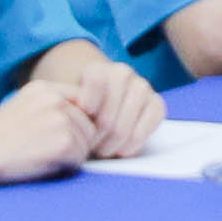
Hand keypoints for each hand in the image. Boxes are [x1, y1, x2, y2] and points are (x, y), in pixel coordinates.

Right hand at [0, 82, 96, 182]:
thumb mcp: (20, 109)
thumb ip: (49, 108)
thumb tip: (82, 120)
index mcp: (44, 88)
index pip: (80, 103)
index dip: (74, 124)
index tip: (53, 138)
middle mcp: (56, 99)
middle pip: (88, 124)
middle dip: (75, 141)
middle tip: (44, 151)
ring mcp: (62, 120)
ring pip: (86, 143)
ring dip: (70, 156)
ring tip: (39, 157)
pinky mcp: (65, 143)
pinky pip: (80, 160)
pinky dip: (65, 168)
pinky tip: (41, 165)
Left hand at [38, 40, 162, 154]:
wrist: (99, 116)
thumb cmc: (79, 116)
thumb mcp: (66, 108)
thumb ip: (64, 109)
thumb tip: (70, 120)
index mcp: (97, 69)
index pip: (96, 80)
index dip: (88, 104)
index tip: (83, 120)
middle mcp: (122, 73)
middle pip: (111, 107)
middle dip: (99, 134)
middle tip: (91, 148)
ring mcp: (142, 87)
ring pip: (128, 118)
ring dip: (115, 141)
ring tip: (104, 151)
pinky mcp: (157, 103)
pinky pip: (150, 122)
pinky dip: (135, 140)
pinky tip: (123, 150)